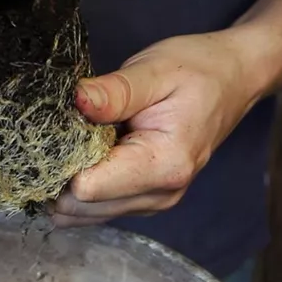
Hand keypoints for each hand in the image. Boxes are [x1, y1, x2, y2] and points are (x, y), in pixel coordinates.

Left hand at [53, 29, 265, 226]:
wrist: (232, 78)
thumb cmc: (196, 70)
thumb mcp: (153, 70)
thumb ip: (113, 91)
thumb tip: (77, 101)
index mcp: (164, 165)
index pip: (89, 189)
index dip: (60, 164)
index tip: (49, 135)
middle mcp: (161, 194)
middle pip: (82, 207)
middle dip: (58, 176)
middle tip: (50, 137)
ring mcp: (153, 200)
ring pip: (85, 212)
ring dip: (66, 183)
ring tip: (65, 143)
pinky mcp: (144, 198)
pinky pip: (97, 205)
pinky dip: (78, 186)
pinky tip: (77, 155)